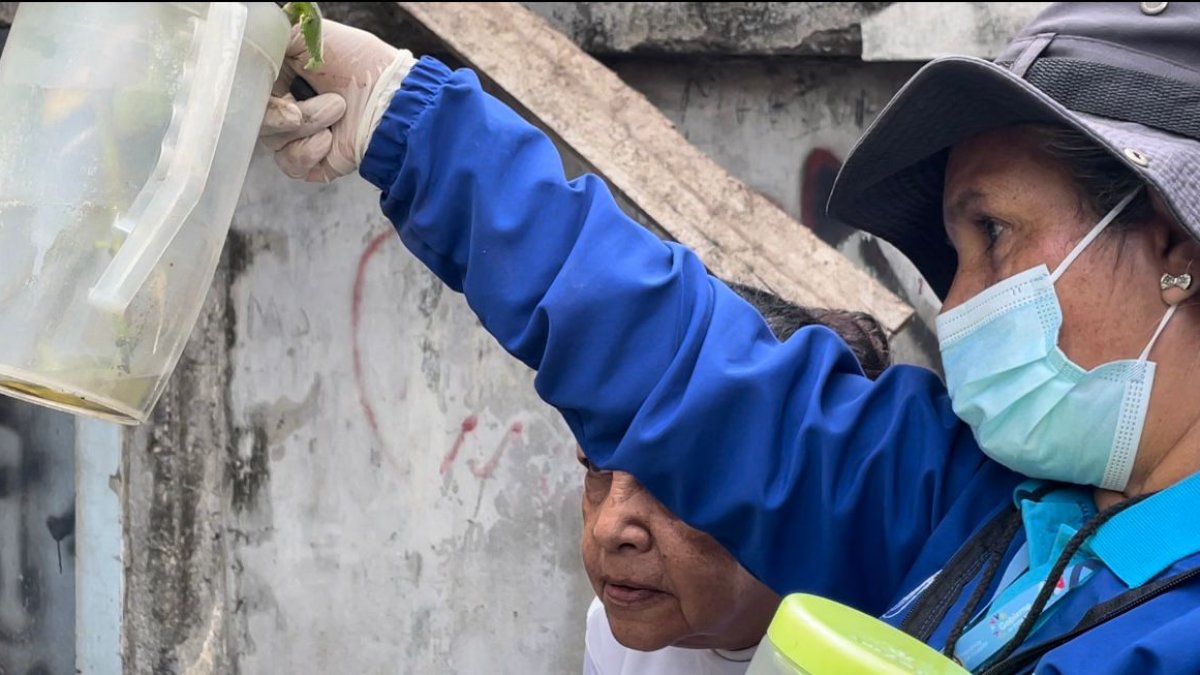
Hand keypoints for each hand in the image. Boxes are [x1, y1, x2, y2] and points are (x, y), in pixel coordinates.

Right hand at [260, 20, 415, 181]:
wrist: (393, 99)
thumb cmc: (360, 63)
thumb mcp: (309, 37)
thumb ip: (272, 39)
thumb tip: (248, 45)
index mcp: (284, 76)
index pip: (248, 88)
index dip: (250, 91)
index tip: (263, 88)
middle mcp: (288, 106)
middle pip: (254, 118)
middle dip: (278, 114)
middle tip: (296, 111)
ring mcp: (300, 136)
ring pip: (271, 141)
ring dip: (306, 124)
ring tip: (338, 110)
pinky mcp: (313, 162)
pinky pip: (290, 165)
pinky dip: (309, 152)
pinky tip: (330, 140)